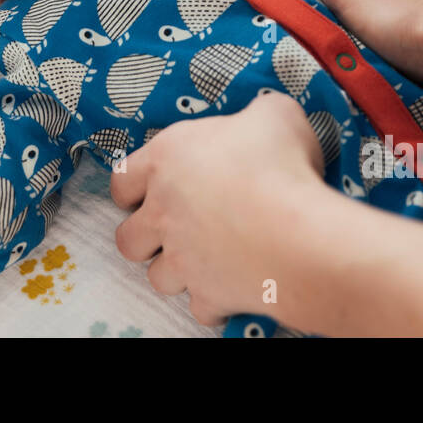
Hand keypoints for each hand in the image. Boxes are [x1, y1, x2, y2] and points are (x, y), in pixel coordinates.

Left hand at [110, 90, 326, 326]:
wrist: (301, 233)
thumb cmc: (282, 165)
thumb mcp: (274, 115)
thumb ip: (255, 114)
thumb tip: (260, 120)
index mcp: (166, 161)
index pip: (121, 180)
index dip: (133, 187)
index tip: (153, 189)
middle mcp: (163, 213)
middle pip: (128, 239)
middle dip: (146, 238)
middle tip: (175, 230)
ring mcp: (182, 259)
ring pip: (158, 278)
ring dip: (177, 271)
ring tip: (205, 259)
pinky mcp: (208, 295)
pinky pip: (200, 307)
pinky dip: (214, 300)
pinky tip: (233, 286)